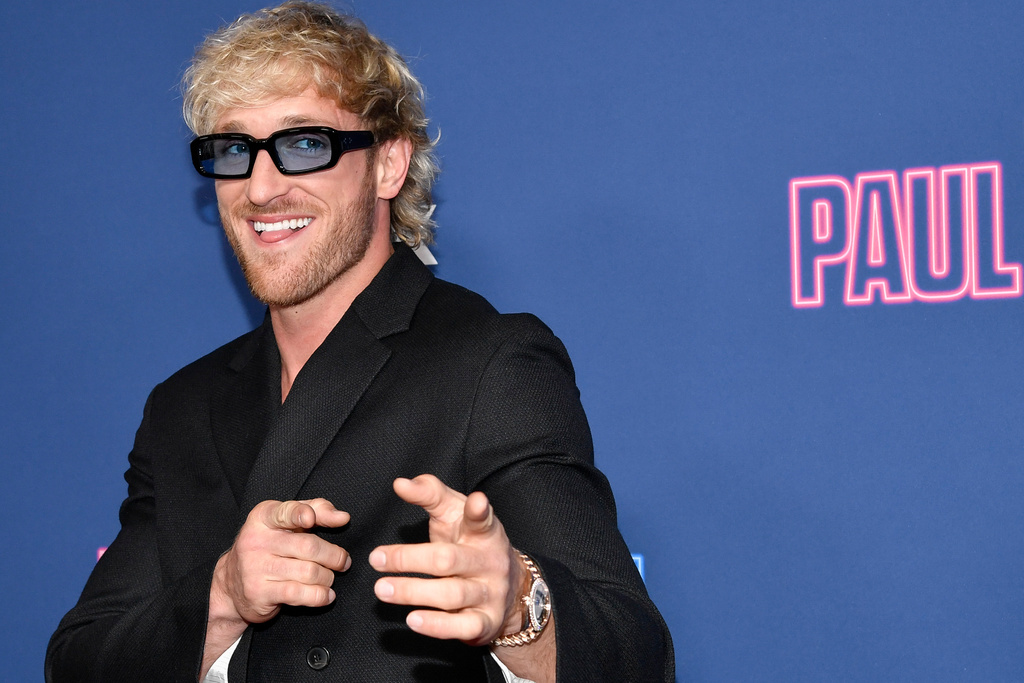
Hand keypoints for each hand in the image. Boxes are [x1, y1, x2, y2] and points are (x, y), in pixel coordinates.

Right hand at [212, 498, 350, 624]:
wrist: (232, 583)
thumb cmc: (270, 545)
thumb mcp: (287, 521)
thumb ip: (317, 510)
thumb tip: (343, 517)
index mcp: (263, 517)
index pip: (285, 512)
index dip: (300, 514)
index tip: (311, 519)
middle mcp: (256, 541)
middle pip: (308, 547)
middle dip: (334, 556)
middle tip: (343, 561)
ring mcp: (255, 568)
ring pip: (308, 572)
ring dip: (328, 577)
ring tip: (329, 577)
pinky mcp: (259, 593)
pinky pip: (299, 594)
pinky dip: (320, 596)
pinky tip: (326, 595)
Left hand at [368, 474, 526, 645]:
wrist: (511, 587)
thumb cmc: (470, 543)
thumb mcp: (455, 514)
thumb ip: (429, 493)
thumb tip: (400, 483)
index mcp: (484, 532)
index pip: (482, 519)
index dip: (479, 511)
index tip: (477, 502)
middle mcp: (490, 562)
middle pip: (450, 559)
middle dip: (410, 559)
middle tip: (376, 559)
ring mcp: (490, 593)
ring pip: (452, 594)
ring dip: (413, 592)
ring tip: (382, 589)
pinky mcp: (485, 622)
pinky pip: (461, 627)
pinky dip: (436, 625)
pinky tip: (412, 619)